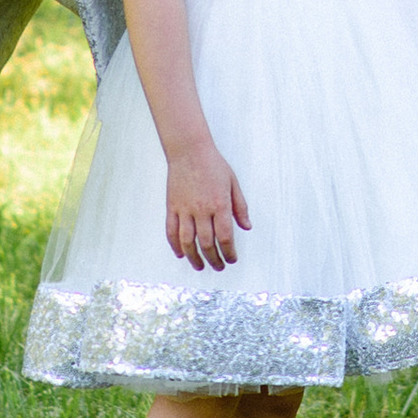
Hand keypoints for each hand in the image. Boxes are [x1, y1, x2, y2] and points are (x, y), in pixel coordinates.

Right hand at [164, 141, 250, 271]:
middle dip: (214, 259)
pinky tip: (181, 253)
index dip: (229, 252)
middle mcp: (202, 209)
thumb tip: (246, 226)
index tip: (232, 259)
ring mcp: (184, 209)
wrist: (189, 150)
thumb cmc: (213, 164)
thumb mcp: (233, 183)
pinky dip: (175, 246)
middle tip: (219, 266)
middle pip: (207, 243)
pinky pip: (171, 231)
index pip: (225, 236)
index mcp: (219, 204)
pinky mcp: (172, 207)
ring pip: (188, 242)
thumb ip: (240, 206)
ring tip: (200, 266)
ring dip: (194, 258)